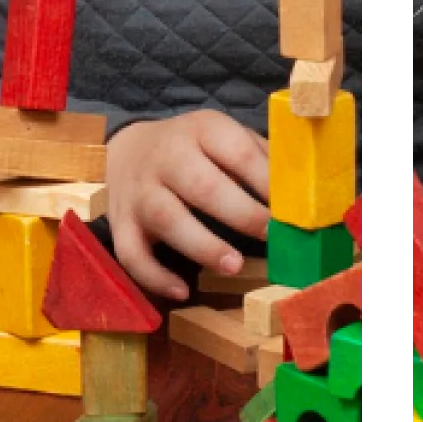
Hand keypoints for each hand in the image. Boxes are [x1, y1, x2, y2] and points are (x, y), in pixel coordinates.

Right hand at [100, 110, 272, 303]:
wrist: (128, 149)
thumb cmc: (194, 149)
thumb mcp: (225, 138)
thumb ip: (260, 158)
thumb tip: (301, 193)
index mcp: (201, 129)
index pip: (237, 151)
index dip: (265, 181)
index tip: (290, 209)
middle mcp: (166, 157)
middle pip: (202, 185)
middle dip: (241, 214)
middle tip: (270, 237)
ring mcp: (140, 191)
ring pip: (166, 219)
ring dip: (202, 246)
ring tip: (234, 265)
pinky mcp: (121, 222)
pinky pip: (132, 253)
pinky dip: (154, 276)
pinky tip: (182, 291)